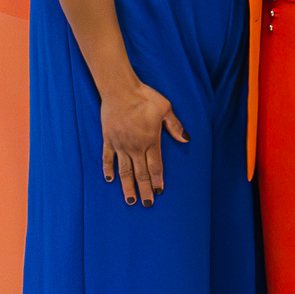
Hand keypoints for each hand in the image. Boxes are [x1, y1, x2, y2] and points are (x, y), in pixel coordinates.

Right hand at [99, 81, 188, 205]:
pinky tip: (109, 179)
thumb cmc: (144, 96)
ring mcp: (120, 144)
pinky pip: (108, 158)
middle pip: (140, 173)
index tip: (159, 191)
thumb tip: (186, 139)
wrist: (120, 89)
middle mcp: (135, 146)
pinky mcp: (108, 139)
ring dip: (127, 186)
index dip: (157, 180)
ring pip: (124, 170)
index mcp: (150, 140)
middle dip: (144, 190)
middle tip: (147, 204)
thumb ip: (175, 126)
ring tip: (130, 200)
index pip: (155, 166)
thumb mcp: (165, 108)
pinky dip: (108, 169)